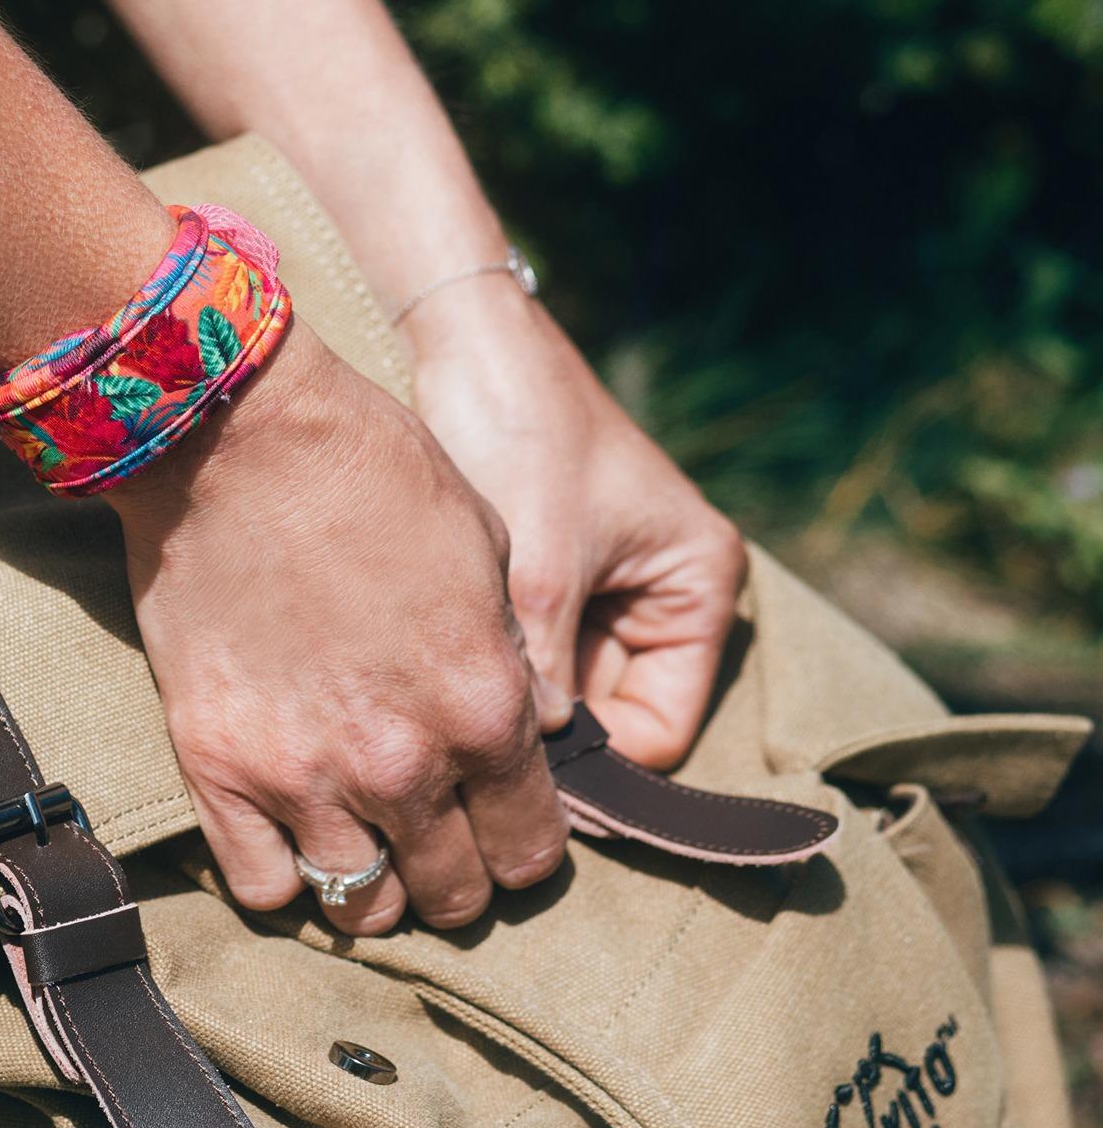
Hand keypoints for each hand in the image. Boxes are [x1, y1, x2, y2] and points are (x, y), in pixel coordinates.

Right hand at [109, 328, 569, 933]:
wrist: (236, 435)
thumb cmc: (373, 469)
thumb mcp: (488, 552)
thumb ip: (510, 660)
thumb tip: (531, 724)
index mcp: (485, 708)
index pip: (531, 846)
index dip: (523, 848)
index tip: (503, 832)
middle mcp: (403, 763)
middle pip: (452, 893)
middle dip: (456, 880)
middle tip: (436, 851)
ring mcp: (303, 774)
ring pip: (360, 906)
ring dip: (372, 890)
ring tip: (363, 853)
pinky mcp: (217, 766)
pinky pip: (261, 885)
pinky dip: (283, 880)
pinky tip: (288, 842)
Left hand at [406, 287, 745, 769]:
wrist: (467, 343)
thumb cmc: (522, 434)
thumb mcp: (538, 570)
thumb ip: (541, 676)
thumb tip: (528, 784)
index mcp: (696, 586)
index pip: (659, 729)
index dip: (598, 766)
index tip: (518, 785)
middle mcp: (657, 596)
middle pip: (606, 720)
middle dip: (545, 742)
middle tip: (467, 765)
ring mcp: (597, 590)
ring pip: (556, 696)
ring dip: (508, 707)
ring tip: (444, 717)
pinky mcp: (540, 580)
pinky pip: (521, 657)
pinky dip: (487, 672)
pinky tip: (432, 680)